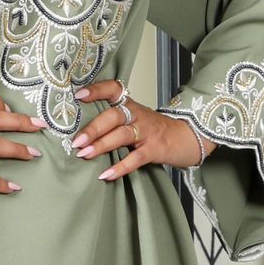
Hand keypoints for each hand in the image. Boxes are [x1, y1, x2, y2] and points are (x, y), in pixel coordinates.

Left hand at [69, 78, 207, 178]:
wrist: (186, 137)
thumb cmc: (154, 130)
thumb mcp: (133, 119)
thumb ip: (112, 122)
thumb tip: (79, 134)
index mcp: (130, 105)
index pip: (113, 90)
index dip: (97, 90)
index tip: (79, 96)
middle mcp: (137, 115)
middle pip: (114, 116)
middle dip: (93, 128)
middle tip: (76, 141)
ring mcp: (147, 132)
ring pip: (122, 135)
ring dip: (102, 144)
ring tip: (84, 154)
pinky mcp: (154, 149)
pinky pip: (135, 159)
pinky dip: (120, 167)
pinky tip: (105, 175)